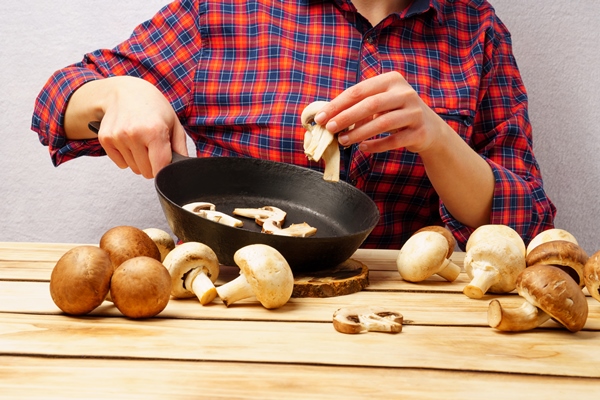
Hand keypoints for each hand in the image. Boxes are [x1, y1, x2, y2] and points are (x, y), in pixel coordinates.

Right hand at [71, 76, 187, 177]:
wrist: (126, 91)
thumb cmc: (153, 107)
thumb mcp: (174, 123)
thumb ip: (181, 148)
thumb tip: (182, 168)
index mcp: (155, 131)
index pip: (160, 168)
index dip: (165, 169)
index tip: (166, 162)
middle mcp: (134, 134)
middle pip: (147, 172)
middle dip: (152, 164)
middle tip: (153, 147)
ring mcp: (118, 137)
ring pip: (133, 168)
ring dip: (139, 160)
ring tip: (141, 141)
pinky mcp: (105, 139)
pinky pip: (120, 164)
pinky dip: (126, 157)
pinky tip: (130, 142)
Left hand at [313, 71, 444, 153]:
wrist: (430, 129)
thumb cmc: (396, 113)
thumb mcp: (381, 102)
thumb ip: (358, 105)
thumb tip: (327, 116)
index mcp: (391, 80)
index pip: (359, 90)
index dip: (338, 104)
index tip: (321, 117)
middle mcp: (405, 93)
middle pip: (371, 104)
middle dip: (346, 117)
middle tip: (329, 129)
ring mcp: (415, 112)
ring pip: (383, 122)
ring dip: (359, 133)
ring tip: (343, 141)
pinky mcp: (420, 132)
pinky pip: (395, 140)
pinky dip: (377, 145)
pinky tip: (364, 148)